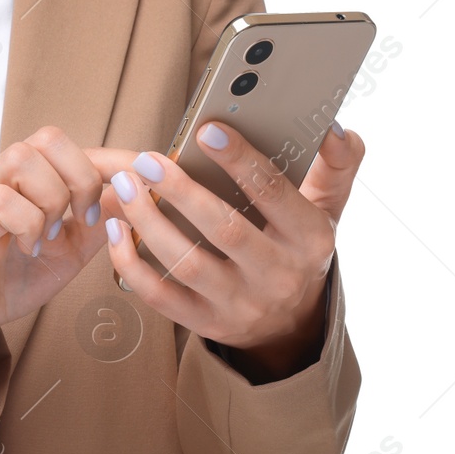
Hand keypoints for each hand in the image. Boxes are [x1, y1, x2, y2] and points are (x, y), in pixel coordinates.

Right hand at [0, 126, 120, 354]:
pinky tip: (29, 248)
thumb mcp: (72, 248)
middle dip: (81, 178)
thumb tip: (140, 194)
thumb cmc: (14, 275)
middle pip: (49, 138)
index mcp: (36, 180)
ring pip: (23, 159)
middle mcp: (9, 178)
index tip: (146, 181)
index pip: (80, 147)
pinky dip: (27, 225)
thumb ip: (101, 222)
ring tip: (51, 235)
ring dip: (51, 199)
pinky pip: (1, 200)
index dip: (118, 159)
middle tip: (84, 218)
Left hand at [91, 120, 365, 380]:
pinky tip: (117, 229)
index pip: (274, 194)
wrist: (291, 324)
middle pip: (224, 229)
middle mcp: (278, 275)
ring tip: (126, 186)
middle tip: (148, 160)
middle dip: (182, 191)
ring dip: (150, 222)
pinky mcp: (207, 324)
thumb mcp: (327, 209)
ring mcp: (241, 304)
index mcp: (310, 239)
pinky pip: (161, 296)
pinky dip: (132, 263)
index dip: (240, 160)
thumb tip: (337, 128)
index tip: (206, 130)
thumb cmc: (298, 248)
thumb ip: (335, 166)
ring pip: (188, 263)